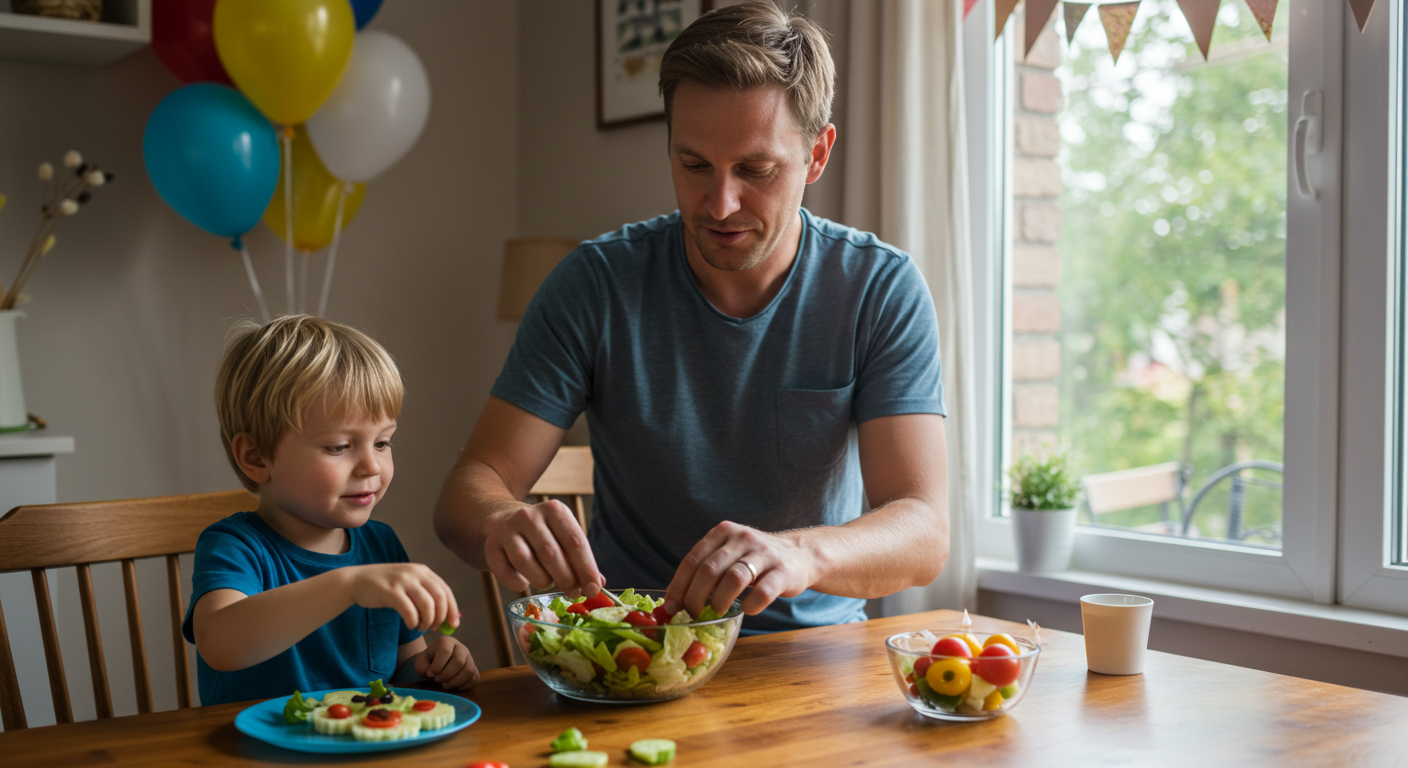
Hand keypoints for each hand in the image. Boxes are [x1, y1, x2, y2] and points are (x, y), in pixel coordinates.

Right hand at [346, 563, 458, 632]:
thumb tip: (447, 616)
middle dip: (441, 617)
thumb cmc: (385, 587)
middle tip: (435, 628)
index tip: (454, 624)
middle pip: (440, 598)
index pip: (445, 590)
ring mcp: (403, 581)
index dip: (452, 609)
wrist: (356, 580)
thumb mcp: (408, 584)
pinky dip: (413, 622)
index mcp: (423, 571)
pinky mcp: (391, 592)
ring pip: (427, 605)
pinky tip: (410, 625)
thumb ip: (425, 595)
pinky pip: (410, 611)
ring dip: (427, 621)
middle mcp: (415, 573)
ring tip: (421, 628)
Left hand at [415, 635, 479, 689]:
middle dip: (446, 674)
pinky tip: (453, 686)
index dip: (437, 665)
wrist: (438, 664)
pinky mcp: (474, 670)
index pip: (445, 651)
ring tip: (444, 685)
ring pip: (468, 671)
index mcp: (447, 642)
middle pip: (458, 661)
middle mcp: (461, 648)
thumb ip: (422, 666)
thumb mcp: (421, 662)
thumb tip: (429, 672)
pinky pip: (474, 679)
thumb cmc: (429, 662)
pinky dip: (463, 686)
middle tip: (437, 680)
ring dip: (455, 681)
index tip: (430, 674)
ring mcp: (470, 659)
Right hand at [483, 499, 602, 597]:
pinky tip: (525, 582)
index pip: (575, 541)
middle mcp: (529, 515)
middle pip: (551, 553)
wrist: (503, 521)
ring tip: (548, 583)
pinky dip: (518, 584)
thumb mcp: (563, 538)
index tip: (593, 590)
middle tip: (573, 593)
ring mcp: (507, 529)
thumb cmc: (542, 535)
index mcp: (555, 510)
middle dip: (566, 579)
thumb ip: (580, 560)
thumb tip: (598, 584)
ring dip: (542, 580)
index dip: (586, 569)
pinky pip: (505, 572)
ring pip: (526, 562)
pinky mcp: (491, 544)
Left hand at [664, 521, 816, 617]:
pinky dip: (751, 605)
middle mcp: (742, 538)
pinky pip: (763, 592)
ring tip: (717, 613)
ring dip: (720, 601)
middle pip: (709, 570)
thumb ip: (707, 569)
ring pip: (734, 578)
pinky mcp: (783, 571)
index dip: (678, 586)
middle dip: (695, 598)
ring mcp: (764, 553)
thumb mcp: (729, 554)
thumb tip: (675, 601)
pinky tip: (748, 610)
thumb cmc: (755, 561)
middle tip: (691, 615)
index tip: (671, 607)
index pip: (692, 560)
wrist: (800, 555)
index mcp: (723, 532)